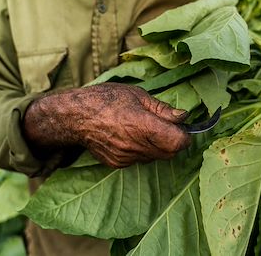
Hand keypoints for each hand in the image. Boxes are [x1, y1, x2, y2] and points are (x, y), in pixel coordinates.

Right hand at [23, 83, 189, 167]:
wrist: (75, 116)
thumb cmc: (106, 100)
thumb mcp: (137, 95)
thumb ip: (162, 109)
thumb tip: (184, 117)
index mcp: (142, 126)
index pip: (178, 142)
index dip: (184, 136)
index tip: (181, 127)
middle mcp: (136, 146)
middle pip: (170, 153)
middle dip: (173, 141)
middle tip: (163, 126)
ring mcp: (126, 157)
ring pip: (156, 157)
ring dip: (158, 146)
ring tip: (142, 129)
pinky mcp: (118, 164)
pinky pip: (140, 159)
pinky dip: (142, 150)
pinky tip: (129, 137)